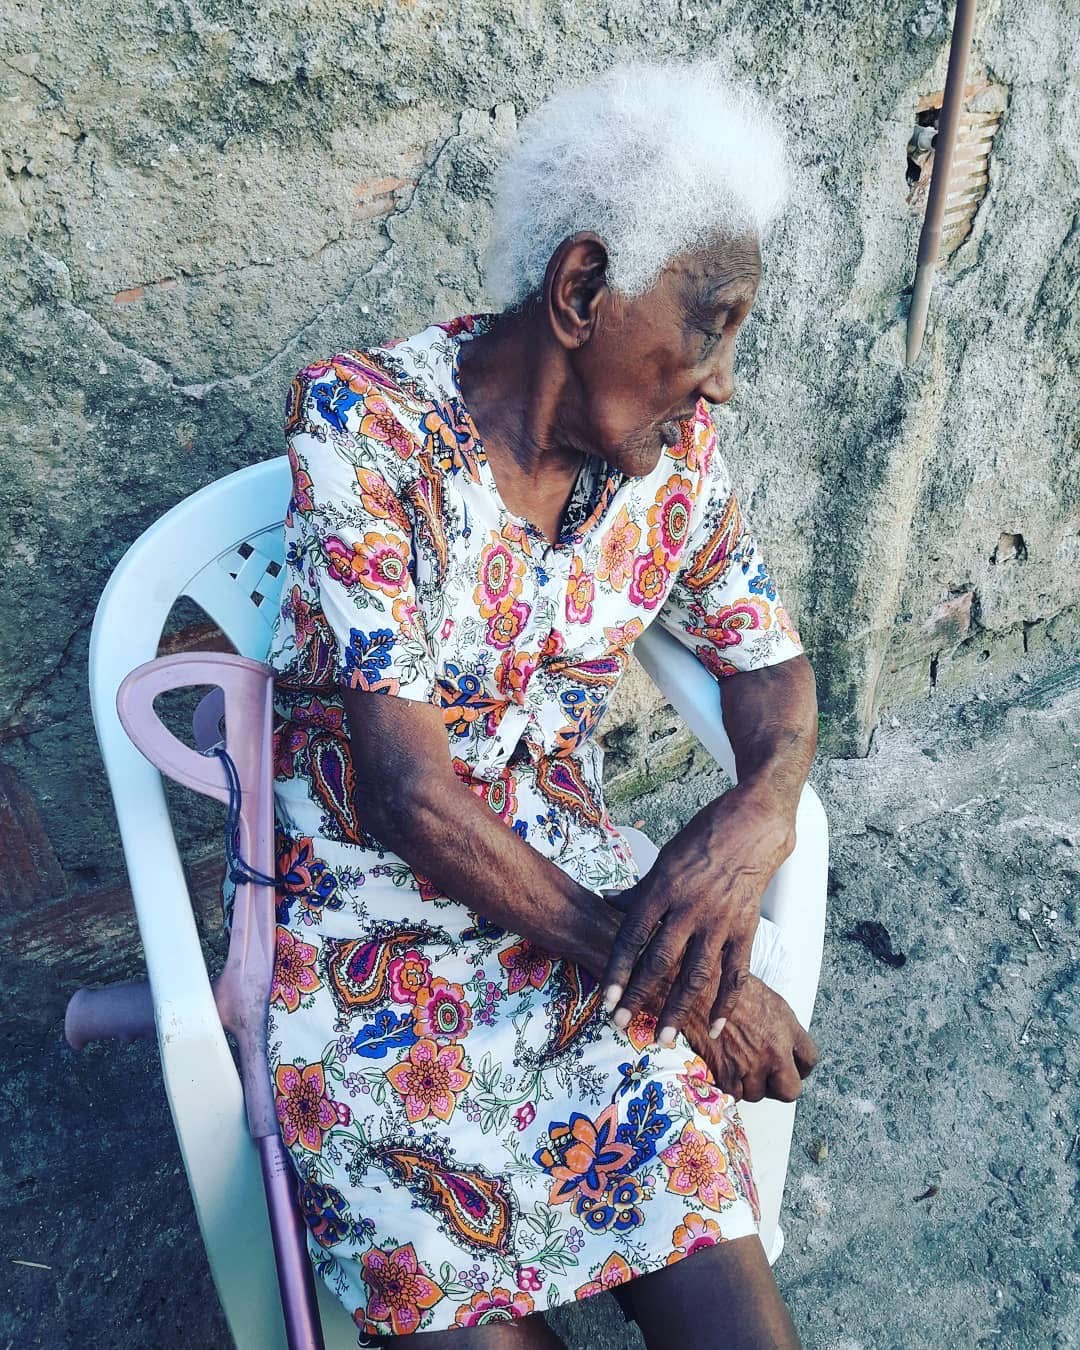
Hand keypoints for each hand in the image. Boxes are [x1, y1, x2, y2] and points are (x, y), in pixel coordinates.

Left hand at [602, 782, 795, 1043]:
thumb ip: (639, 888)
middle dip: (638, 996)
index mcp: (663, 888)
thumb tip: (607, 900)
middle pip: (659, 960)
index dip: (618, 970)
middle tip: (621, 1024)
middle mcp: (689, 908)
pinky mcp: (746, 928)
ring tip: (662, 1037)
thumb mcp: (665, 857)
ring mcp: (720, 920)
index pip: (633, 937)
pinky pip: (736, 973)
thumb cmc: (704, 836)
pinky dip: (725, 1003)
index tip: (605, 999)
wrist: (754, 824)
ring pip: (696, 974)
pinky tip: (714, 1027)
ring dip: (677, 1009)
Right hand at [684, 974, 817, 1102]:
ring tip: (737, 1065)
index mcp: (786, 1028)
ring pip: (757, 1094)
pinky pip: (733, 1094)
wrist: (696, 987)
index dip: (799, 1067)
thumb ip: (780, 1025)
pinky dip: (727, 1085)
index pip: (809, 1060)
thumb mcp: (766, 997)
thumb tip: (783, 1043)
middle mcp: (774, 1050)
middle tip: (766, 1077)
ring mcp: (750, 1064)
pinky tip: (722, 1067)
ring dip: (748, 1084)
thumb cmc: (727, 984)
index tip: (790, 1067)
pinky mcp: (726, 1073)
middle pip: (790, 1090)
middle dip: (778, 1086)